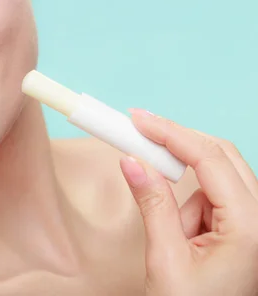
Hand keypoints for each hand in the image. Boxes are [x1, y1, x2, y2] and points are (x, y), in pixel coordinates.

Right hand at [120, 109, 257, 295]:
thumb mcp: (165, 258)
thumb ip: (152, 203)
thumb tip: (131, 160)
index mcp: (250, 227)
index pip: (209, 158)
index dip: (171, 132)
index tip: (138, 118)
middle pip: (220, 156)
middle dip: (177, 146)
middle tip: (137, 134)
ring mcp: (255, 223)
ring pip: (215, 177)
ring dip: (185, 192)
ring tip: (172, 233)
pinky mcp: (244, 227)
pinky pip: (213, 197)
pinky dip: (191, 205)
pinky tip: (185, 237)